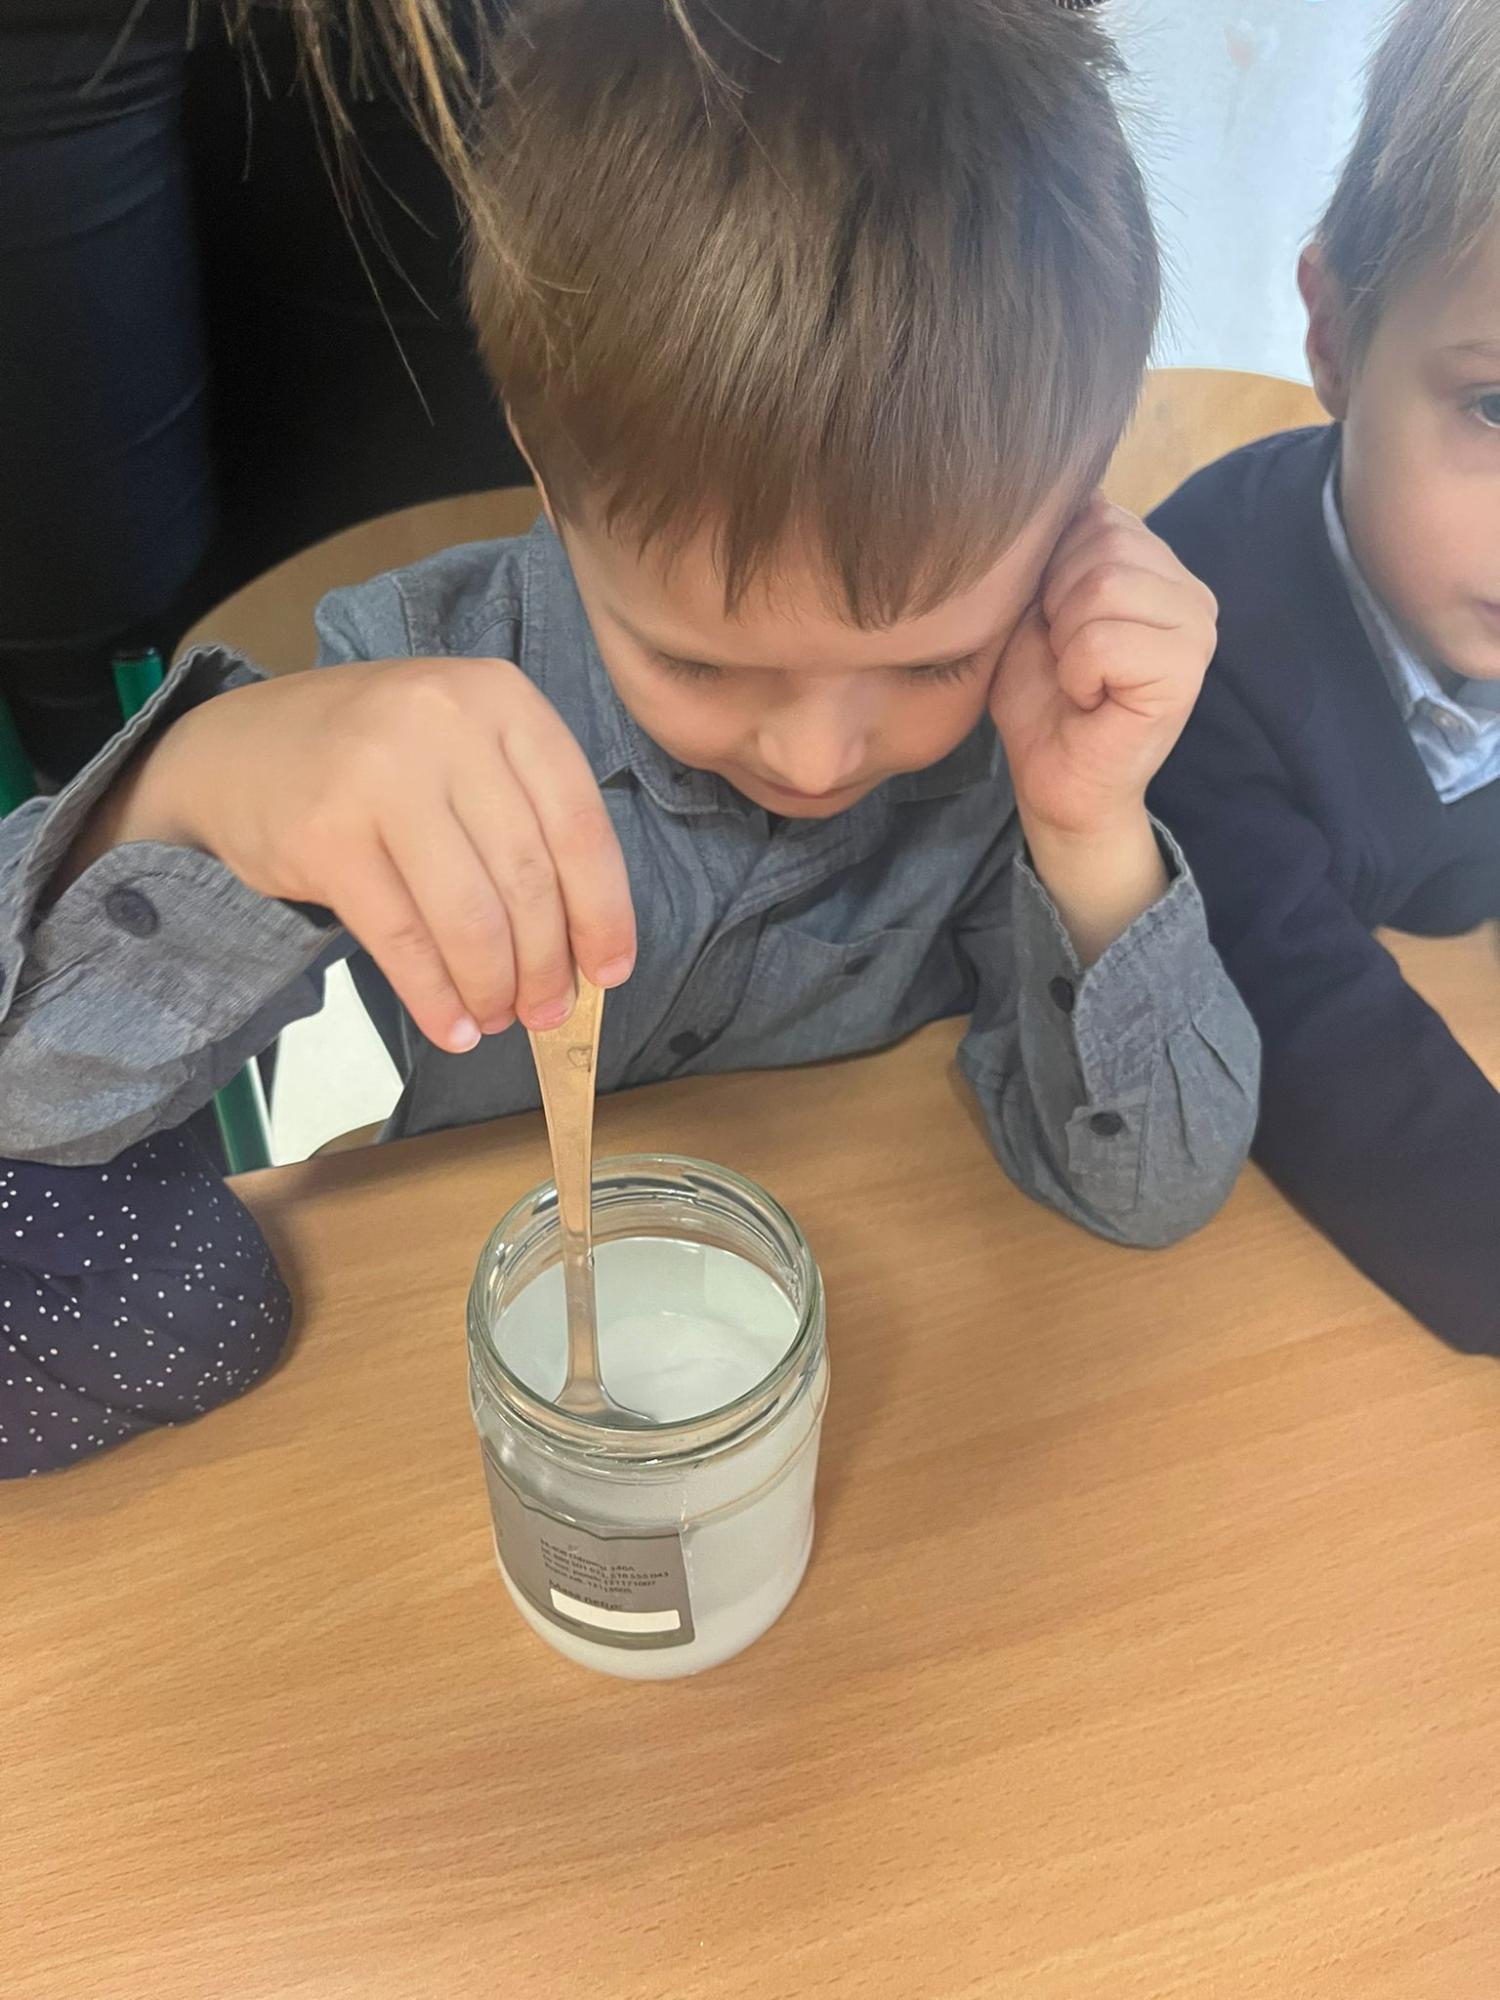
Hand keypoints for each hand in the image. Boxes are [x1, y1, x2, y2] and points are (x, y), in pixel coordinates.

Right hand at [82, 658, 636, 1052]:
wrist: (233, 750)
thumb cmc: (371, 759)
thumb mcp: (463, 746)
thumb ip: (525, 815)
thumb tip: (586, 942)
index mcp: (500, 698)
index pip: (580, 821)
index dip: (603, 910)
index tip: (610, 970)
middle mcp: (444, 724)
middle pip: (528, 875)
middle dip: (548, 962)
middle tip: (549, 1011)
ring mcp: (380, 776)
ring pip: (471, 915)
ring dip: (494, 986)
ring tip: (500, 1019)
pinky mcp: (327, 836)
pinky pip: (404, 940)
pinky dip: (436, 998)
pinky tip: (453, 1028)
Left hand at [989, 495, 1216, 841]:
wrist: (1055, 778)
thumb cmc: (1043, 696)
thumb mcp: (1034, 604)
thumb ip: (1056, 546)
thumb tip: (1072, 485)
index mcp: (1155, 564)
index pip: (1095, 514)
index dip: (1050, 570)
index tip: (1055, 624)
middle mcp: (1188, 587)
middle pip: (1101, 543)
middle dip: (1057, 603)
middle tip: (1067, 657)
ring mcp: (1196, 627)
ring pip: (1102, 586)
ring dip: (1067, 639)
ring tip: (1078, 675)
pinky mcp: (1186, 671)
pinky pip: (1103, 638)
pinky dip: (1076, 672)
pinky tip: (1089, 697)